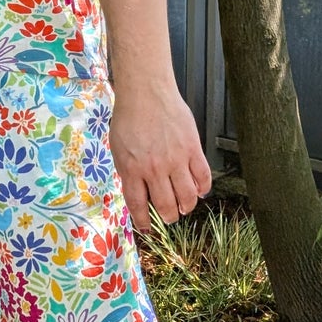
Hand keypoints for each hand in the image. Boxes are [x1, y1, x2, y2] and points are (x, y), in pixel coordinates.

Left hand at [109, 77, 211, 231]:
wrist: (146, 92)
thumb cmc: (129, 117)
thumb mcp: (118, 149)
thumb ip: (128, 171)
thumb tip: (139, 191)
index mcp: (132, 170)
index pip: (139, 205)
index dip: (143, 221)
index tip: (146, 228)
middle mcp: (154, 169)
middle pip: (166, 205)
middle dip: (168, 217)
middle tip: (170, 217)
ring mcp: (175, 160)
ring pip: (187, 196)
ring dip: (186, 207)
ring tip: (185, 207)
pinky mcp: (192, 149)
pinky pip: (203, 176)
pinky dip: (203, 188)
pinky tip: (199, 190)